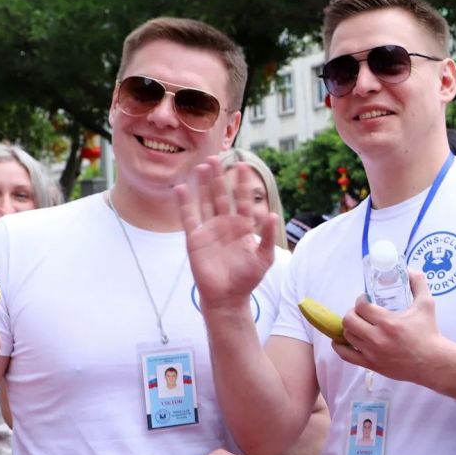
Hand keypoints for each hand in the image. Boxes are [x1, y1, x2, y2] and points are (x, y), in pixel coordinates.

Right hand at [175, 157, 276, 310]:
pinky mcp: (195, 238)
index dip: (242, 183)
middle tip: (215, 157)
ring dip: (203, 185)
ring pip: (205, 201)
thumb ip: (269, 237)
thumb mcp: (264, 258)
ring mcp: (209, 229)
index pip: (244, 199)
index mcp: (243, 226)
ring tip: (201, 166)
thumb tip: (274, 216)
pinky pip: (189, 217)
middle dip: (219, 177)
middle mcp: (225, 224)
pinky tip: (182, 187)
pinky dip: (184, 203)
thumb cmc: (247, 279)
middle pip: (221, 195)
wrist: (227, 296)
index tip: (242, 164)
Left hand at [333, 270, 449, 385]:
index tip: (366, 299)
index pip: (361, 306)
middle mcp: (377, 338)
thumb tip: (409, 269)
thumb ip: (418, 283)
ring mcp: (372, 353)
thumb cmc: (429, 332)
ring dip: (350, 327)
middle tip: (361, 312)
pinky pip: (345, 355)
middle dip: (353, 312)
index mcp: (388, 322)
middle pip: (349, 320)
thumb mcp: (426, 304)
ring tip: (359, 324)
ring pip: (347, 335)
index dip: (361, 300)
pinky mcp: (370, 365)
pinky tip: (345, 340)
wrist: (433, 363)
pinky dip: (340, 346)